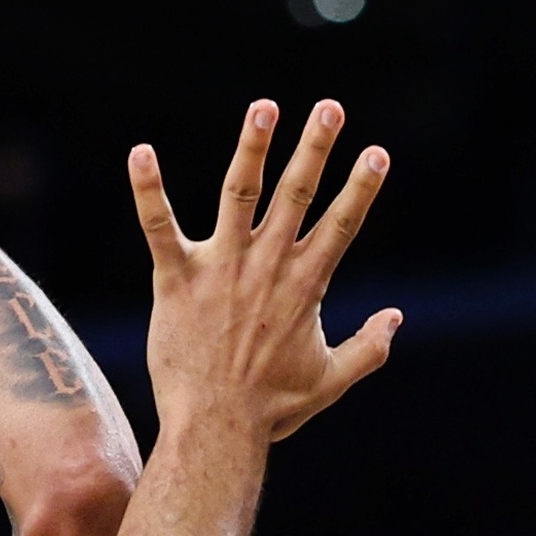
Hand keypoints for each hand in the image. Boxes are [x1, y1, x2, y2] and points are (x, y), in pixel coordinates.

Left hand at [132, 100, 398, 445]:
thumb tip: (396, 319)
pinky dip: (148, 189)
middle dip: (316, 147)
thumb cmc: (270, 409)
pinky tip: (139, 153)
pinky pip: (159, 226)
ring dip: (252, 147)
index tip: (376, 151)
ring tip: (264, 106)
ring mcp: (222, 267)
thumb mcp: (330, 381)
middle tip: (330, 107)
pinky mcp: (177, 279)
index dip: (361, 186)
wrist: (215, 428)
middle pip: (297, 193)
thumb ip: (368, 349)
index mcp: (306, 284)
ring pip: (240, 193)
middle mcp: (267, 265)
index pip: (342, 222)